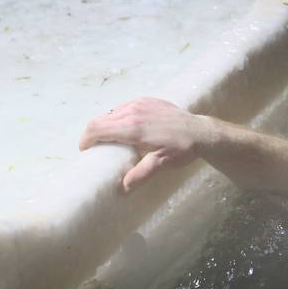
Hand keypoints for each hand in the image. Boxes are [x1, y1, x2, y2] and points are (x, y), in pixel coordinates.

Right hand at [79, 97, 212, 191]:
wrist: (201, 131)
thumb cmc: (182, 148)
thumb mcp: (162, 164)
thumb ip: (141, 175)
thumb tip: (122, 188)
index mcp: (133, 127)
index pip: (97, 128)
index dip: (86, 139)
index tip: (86, 151)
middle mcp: (133, 111)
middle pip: (100, 120)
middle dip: (93, 133)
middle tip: (95, 147)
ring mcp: (140, 103)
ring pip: (111, 112)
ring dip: (106, 124)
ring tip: (110, 139)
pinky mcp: (148, 100)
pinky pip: (124, 107)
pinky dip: (119, 117)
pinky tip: (126, 128)